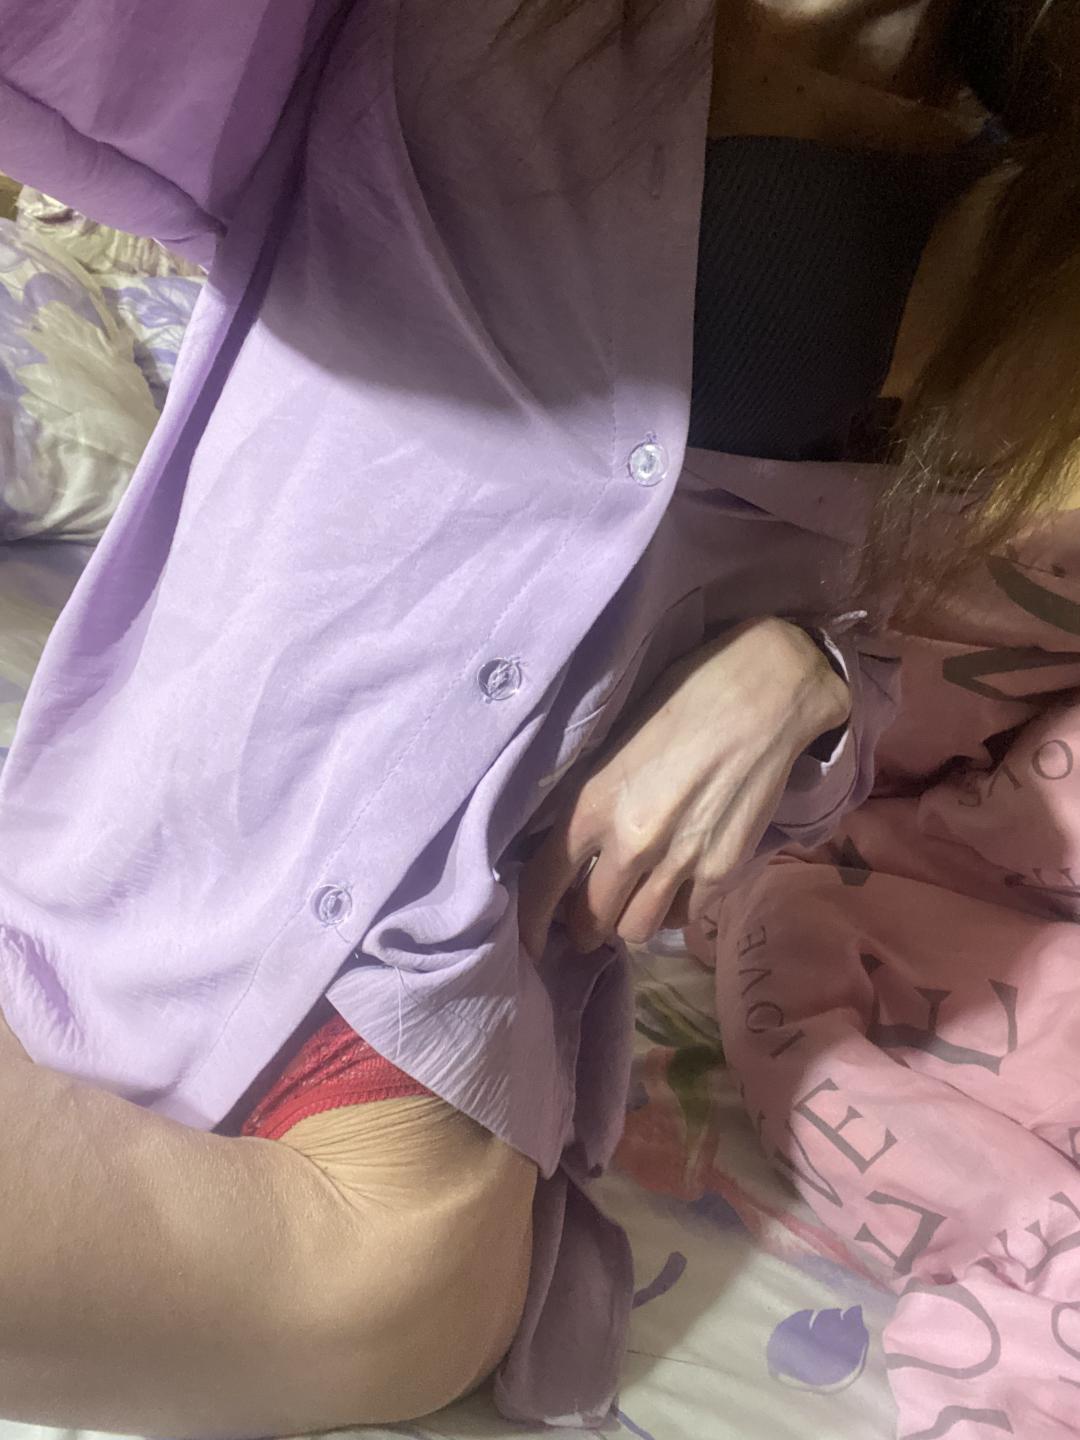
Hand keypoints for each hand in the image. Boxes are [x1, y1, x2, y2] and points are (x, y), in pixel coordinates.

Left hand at [519, 618, 849, 955]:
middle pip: (591, 917)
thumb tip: (574, 842)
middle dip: (585, 925)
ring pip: (638, 929)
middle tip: (588, 920)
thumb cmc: (684, 698)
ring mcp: (679, 862)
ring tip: (635, 906)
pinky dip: (676, 911)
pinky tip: (677, 889)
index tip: (530, 941)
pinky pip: (686, 917)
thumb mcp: (615, 745)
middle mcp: (630, 843)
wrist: (765, 694)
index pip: (543, 882)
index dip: (531, 920)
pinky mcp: (723, 870)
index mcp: (593, 803)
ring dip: (630, 922)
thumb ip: (594, 799)